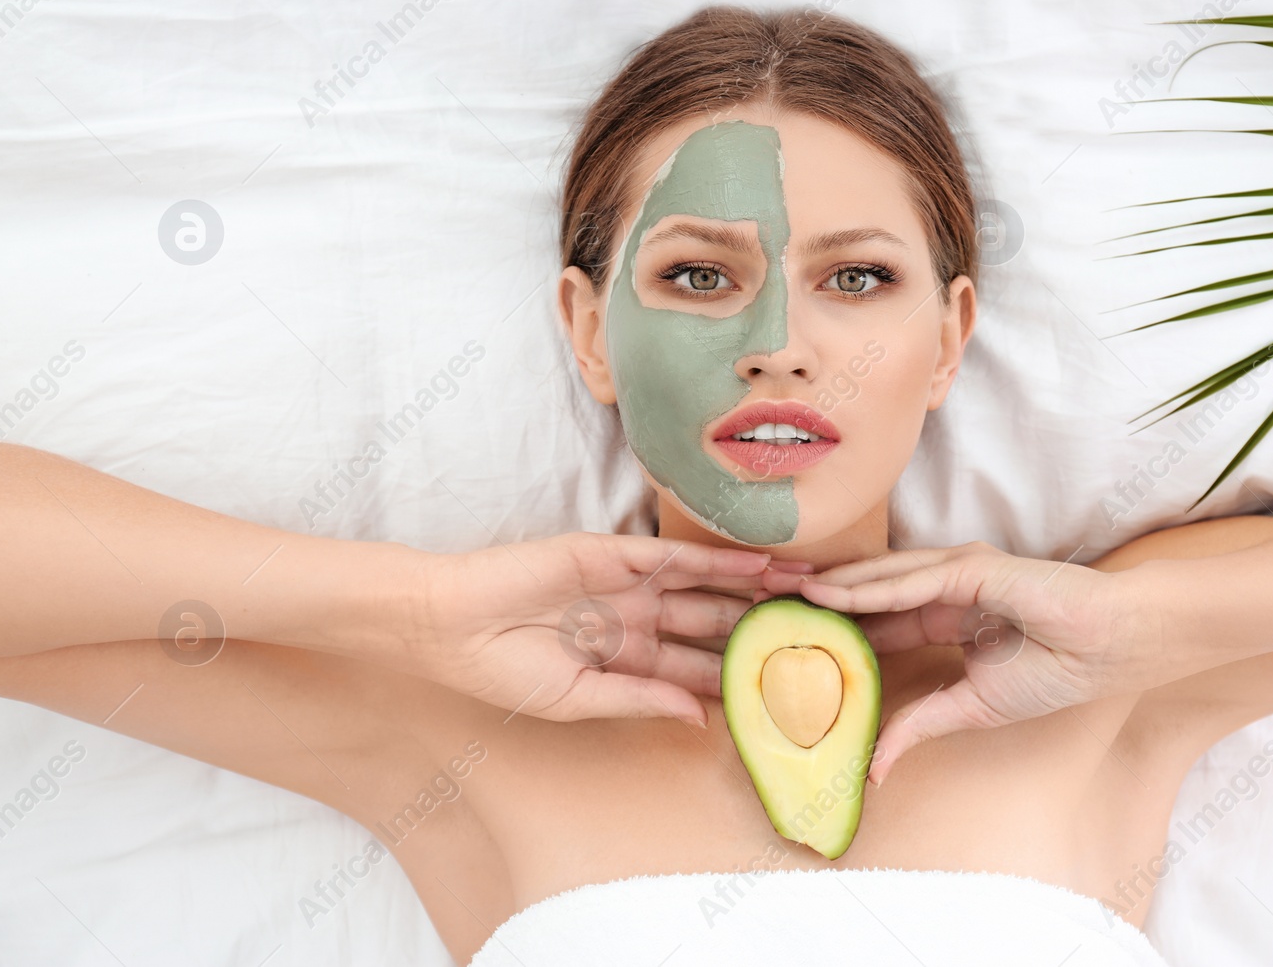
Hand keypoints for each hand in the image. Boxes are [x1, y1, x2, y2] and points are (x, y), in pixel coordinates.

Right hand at [406, 532, 811, 726]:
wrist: (452, 624)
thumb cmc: (504, 671)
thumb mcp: (578, 700)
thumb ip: (641, 700)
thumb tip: (700, 719)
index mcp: (629, 660)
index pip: (699, 670)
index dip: (743, 676)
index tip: (793, 684)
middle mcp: (638, 620)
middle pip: (716, 625)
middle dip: (765, 627)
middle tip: (820, 630)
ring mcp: (630, 585)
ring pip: (708, 587)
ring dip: (756, 589)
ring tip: (810, 591)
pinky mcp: (615, 554)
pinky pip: (677, 557)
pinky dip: (718, 560)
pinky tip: (759, 566)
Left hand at [763, 542, 1151, 785]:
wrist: (1110, 647)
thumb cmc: (1056, 670)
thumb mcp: (971, 709)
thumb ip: (920, 727)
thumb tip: (875, 771)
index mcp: (940, 619)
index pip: (869, 622)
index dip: (825, 628)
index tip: (775, 635)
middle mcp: (940, 590)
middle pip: (861, 593)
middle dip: (808, 597)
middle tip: (751, 600)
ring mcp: (955, 574)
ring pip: (875, 580)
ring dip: (823, 585)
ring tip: (771, 589)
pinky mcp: (973, 569)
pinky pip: (910, 580)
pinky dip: (866, 587)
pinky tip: (826, 593)